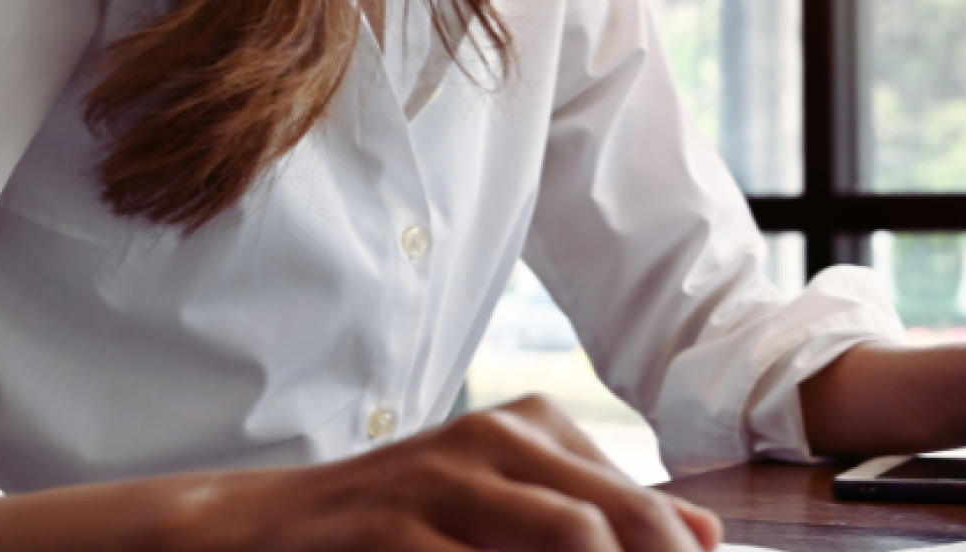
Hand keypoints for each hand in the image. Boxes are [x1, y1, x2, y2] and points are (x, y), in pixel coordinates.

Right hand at [150, 395, 722, 551]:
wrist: (260, 525)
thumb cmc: (400, 520)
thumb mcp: (506, 500)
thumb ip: (600, 510)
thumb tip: (705, 533)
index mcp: (531, 427)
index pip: (640, 505)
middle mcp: (492, 439)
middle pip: (617, 519)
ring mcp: (439, 482)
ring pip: (569, 538)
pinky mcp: (391, 531)